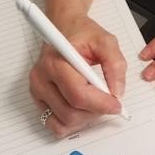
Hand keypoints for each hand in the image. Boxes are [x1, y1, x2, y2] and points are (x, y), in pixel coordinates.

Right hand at [29, 14, 126, 137]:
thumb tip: (117, 92)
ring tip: (95, 101)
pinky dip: (72, 123)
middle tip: (109, 100)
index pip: (78, 94)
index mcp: (56, 61)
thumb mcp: (105, 41)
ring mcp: (37, 91)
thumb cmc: (82, 34)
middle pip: (71, 112)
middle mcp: (42, 78)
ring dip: (86, 118)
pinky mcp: (38, 100)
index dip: (101, 104)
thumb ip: (115, 64)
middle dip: (96, 111)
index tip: (117, 104)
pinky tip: (82, 108)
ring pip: (64, 122)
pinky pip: (55, 125)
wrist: (64, 29)